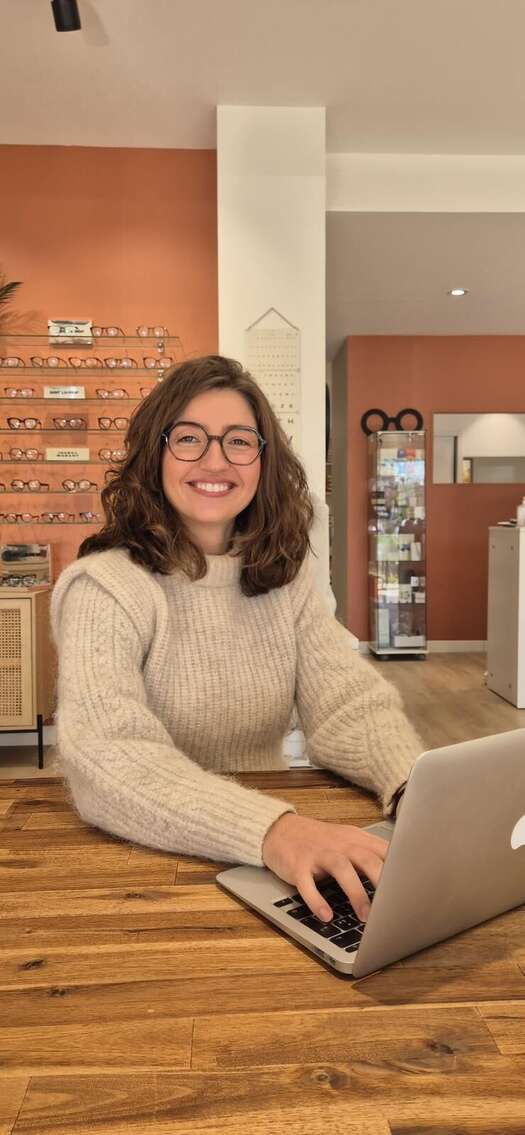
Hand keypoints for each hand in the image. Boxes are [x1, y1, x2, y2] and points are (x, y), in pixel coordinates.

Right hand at [262, 812, 388, 923]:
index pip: (384, 851)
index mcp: (355, 839)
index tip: (414, 889)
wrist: (280, 830)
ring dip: (355, 892)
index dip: (400, 869)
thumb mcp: (347, 842)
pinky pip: (307, 883)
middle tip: (393, 906)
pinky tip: (326, 915)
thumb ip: (371, 856)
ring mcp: (317, 853)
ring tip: (366, 917)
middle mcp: (339, 844)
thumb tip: (400, 881)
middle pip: (366, 858)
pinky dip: (317, 900)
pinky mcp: (297, 865)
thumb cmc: (320, 841)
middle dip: (381, 881)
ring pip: (341, 868)